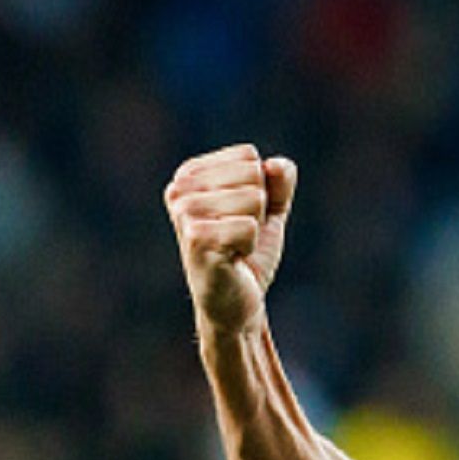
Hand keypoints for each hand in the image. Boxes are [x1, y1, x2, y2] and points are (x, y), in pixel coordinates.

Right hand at [164, 144, 297, 335]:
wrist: (237, 303)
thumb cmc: (247, 253)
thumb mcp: (270, 211)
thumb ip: (279, 182)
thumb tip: (278, 165)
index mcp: (190, 175)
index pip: (249, 156)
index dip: (261, 189)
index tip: (242, 215)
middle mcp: (180, 189)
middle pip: (253, 175)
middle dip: (259, 209)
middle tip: (239, 235)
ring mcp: (184, 213)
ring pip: (254, 198)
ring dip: (254, 228)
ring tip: (235, 246)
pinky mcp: (195, 238)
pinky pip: (249, 226)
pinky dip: (250, 246)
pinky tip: (232, 258)